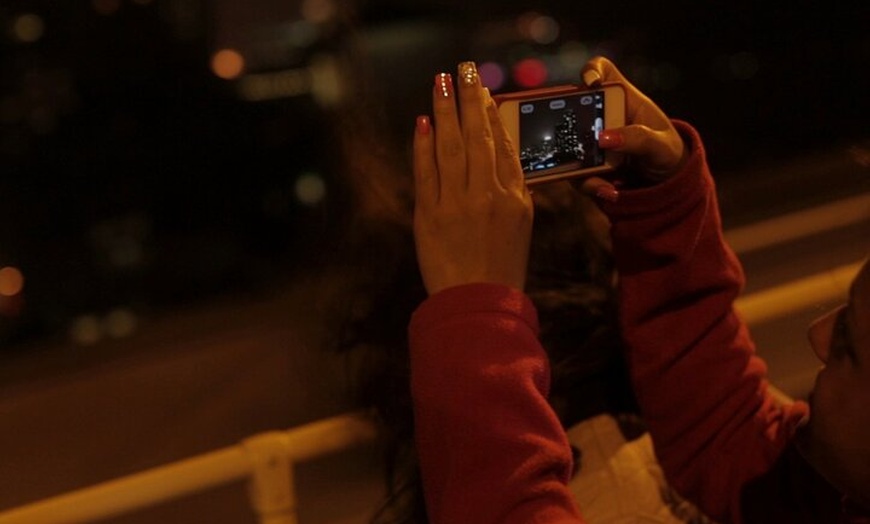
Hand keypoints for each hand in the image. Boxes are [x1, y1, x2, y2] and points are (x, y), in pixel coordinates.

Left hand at [413, 62, 533, 295]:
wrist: (478, 305)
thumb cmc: (501, 269)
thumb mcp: (520, 226)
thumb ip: (514, 190)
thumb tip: (500, 156)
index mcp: (515, 198)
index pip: (502, 145)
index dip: (492, 115)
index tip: (484, 92)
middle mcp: (488, 195)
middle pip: (478, 137)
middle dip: (470, 99)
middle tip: (464, 69)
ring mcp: (458, 204)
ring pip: (452, 147)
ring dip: (445, 111)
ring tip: (441, 82)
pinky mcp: (430, 217)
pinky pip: (426, 173)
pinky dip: (423, 146)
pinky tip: (423, 122)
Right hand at [578, 56, 687, 199]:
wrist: (665, 182)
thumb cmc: (666, 152)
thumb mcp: (661, 144)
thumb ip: (639, 138)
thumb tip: (605, 139)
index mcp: (622, 99)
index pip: (603, 72)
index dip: (592, 71)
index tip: (591, 83)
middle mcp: (600, 117)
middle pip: (572, 108)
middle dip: (567, 125)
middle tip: (577, 144)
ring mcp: (590, 141)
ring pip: (569, 146)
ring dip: (580, 166)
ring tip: (603, 185)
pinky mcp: (585, 164)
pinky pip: (576, 172)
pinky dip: (589, 184)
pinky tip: (608, 192)